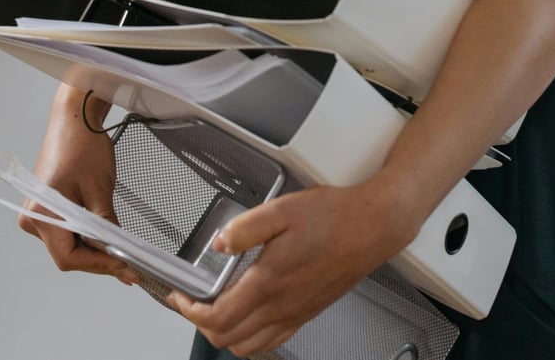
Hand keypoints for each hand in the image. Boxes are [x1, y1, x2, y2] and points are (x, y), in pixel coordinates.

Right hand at [18, 84, 138, 284]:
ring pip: (67, 244)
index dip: (98, 265)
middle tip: (129, 267)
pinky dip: (86, 236)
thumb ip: (106, 224)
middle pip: (67, 254)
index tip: (125, 269)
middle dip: (98, 260)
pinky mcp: (46, 208)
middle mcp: (34, 218)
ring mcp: (38, 214)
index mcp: (43, 214)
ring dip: (93, 249)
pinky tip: (105, 239)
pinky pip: (66, 231)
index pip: (69, 257)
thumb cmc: (84, 145)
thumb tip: (118, 252)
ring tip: (121, 254)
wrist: (74, 119)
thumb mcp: (101, 187)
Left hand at [168, 179, 418, 355]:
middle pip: (229, 339)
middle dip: (203, 325)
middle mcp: (281, 305)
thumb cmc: (334, 217)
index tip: (181, 297)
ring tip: (218, 309)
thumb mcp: (283, 209)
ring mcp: (296, 313)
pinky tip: (251, 315)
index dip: (191, 312)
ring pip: (249, 347)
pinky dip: (252, 338)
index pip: (218, 318)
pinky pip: (272, 341)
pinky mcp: (308, 312)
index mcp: (269, 282)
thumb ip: (245, 228)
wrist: (373, 226)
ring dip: (226, 334)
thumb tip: (218, 244)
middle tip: (195, 302)